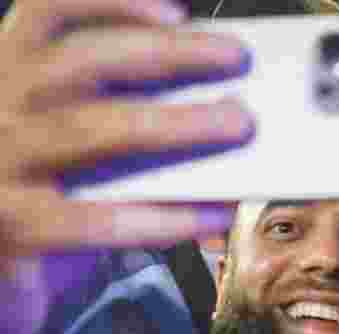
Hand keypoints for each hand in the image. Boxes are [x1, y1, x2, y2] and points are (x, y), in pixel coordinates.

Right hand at [0, 0, 253, 333]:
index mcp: (8, 78)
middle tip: (235, 58)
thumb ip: (119, 118)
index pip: (45, 13)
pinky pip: (100, 219)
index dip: (109, 4)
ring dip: (174, 122)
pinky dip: (166, 215)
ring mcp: (1, 168)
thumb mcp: (71, 151)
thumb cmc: (43, 206)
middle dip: (165, 53)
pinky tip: (214, 213)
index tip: (176, 12)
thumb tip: (214, 102)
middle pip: (79, 62)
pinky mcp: (15, 228)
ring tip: (237, 123)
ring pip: (92, 130)